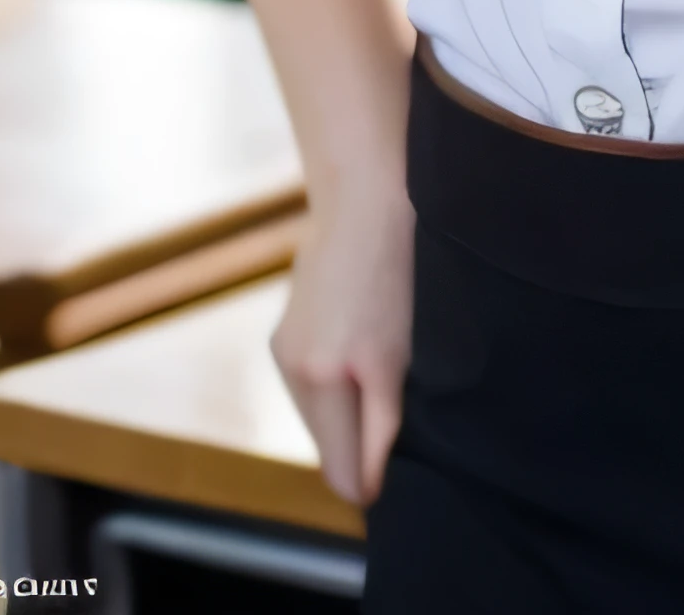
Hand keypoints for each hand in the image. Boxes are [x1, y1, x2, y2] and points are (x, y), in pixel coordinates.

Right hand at [271, 179, 415, 507]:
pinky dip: (335, 380)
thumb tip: (367, 487)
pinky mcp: (286, 326)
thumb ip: (381, 424)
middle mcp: (290, 368)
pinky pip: (311, 379)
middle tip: (400, 406)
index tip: (396, 464)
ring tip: (384, 370)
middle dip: (358, 440)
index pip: (337, 468)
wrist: (364, 196)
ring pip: (318, 411)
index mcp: (319, 380)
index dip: (369, 478)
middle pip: (325, 442)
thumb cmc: (394, 271)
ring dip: (347, 408)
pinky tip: (362, 348)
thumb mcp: (397, 355)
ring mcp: (283, 345)